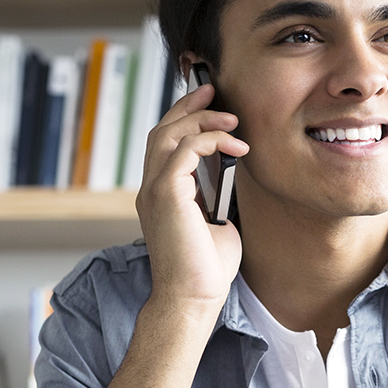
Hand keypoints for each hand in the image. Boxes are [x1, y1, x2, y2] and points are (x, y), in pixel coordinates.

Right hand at [135, 82, 249, 316]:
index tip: (209, 102)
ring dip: (202, 120)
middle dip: (188, 106)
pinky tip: (236, 147)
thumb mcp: (217, 223)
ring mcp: (154, 190)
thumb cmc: (205, 270)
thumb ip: (216, 196)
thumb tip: (232, 174)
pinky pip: (185, 149)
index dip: (183, 118)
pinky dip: (211, 140)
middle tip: (214, 90)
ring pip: (169, 134)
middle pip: (161, 130)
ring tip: (232, 119)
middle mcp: (151, 189)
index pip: (164, 144)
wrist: (193, 298)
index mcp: (160, 195)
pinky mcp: (166, 194)